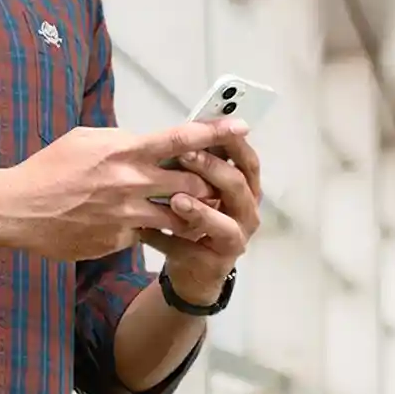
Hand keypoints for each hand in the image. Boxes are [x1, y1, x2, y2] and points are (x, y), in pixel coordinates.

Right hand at [0, 118, 254, 261]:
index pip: (181, 138)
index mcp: (124, 150)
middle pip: (192, 181)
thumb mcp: (85, 140)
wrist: (18, 209)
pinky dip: (151, 230)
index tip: (241, 127)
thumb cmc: (49, 169)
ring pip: (179, 215)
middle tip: (217, 180)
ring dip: (190, 211)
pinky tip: (145, 228)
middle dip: (209, 181)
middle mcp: (131, 182)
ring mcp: (126, 215)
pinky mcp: (118, 240)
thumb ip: (120, 140)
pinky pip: (147, 235)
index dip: (216, 133)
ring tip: (195, 208)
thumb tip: (143, 141)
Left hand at [139, 131, 261, 306]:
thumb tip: (183, 128)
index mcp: (246, 188)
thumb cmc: (196, 217)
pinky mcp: (216, 264)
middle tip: (185, 155)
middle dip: (212, 169)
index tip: (214, 125)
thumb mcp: (199, 186)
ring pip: (224, 224)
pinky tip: (146, 231)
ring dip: (200, 210)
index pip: (247, 160)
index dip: (233, 143)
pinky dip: (170, 240)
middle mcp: (247, 212)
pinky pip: (193, 250)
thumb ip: (197, 164)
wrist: (192, 267)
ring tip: (176, 200)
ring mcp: (235, 240)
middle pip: (238, 186)